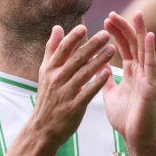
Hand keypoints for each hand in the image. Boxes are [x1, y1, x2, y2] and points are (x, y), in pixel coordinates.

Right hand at [31, 25, 114, 146]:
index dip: (73, 37)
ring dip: (98, 60)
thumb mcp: (45, 72)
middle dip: (91, 45)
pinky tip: (108, 73)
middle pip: (76, 59)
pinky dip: (97, 82)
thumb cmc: (47, 98)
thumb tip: (57, 27)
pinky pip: (87, 92)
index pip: (62, 49)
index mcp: (50, 70)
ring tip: (112, 49)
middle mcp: (56, 79)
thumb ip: (52, 50)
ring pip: (84, 73)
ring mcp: (65, 93)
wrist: (42, 128)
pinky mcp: (74, 107)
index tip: (85, 27)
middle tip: (106, 34)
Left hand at [102, 11, 155, 148]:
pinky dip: (150, 49)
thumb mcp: (111, 96)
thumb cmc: (126, 119)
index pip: (124, 47)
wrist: (136, 139)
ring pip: (144, 50)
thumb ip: (106, 81)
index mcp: (131, 73)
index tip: (106, 19)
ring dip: (140, 32)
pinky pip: (151, 65)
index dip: (116, 33)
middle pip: (133, 44)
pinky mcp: (151, 86)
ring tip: (138, 14)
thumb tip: (98, 69)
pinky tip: (149, 35)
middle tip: (113, 13)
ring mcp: (148, 78)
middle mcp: (141, 72)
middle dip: (124, 28)